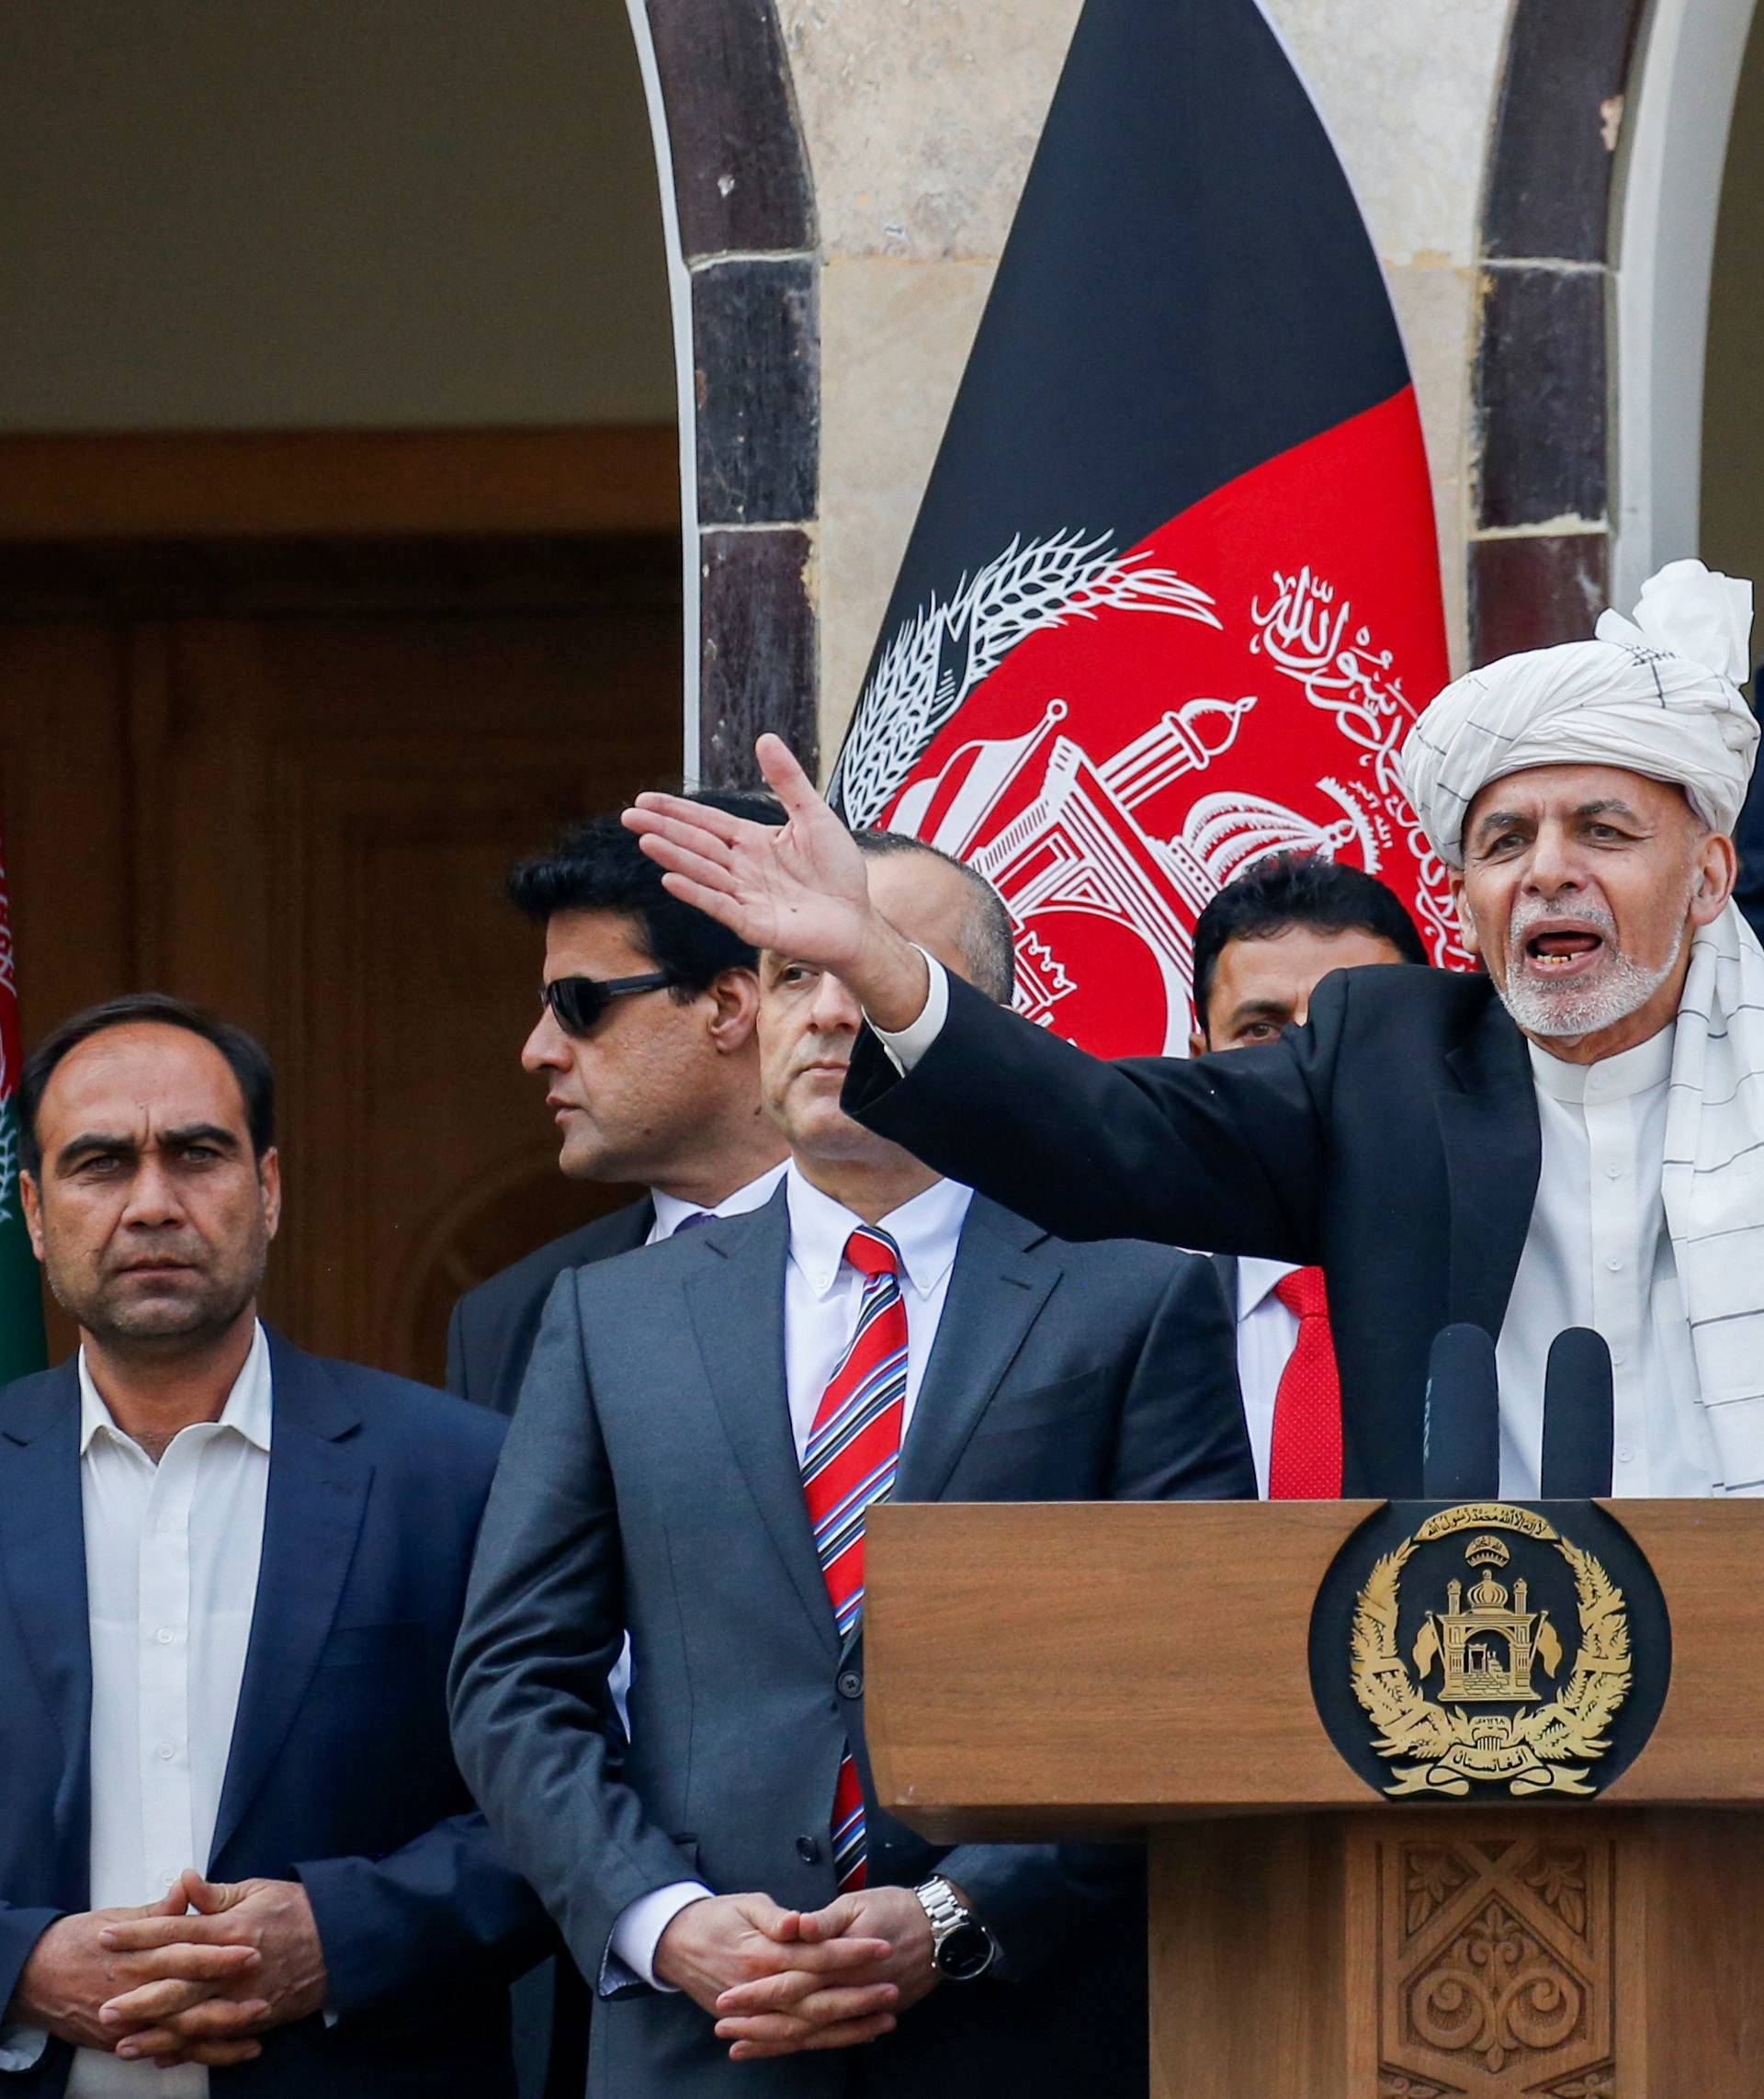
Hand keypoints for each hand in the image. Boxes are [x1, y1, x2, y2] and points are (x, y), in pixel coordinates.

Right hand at [10, 1884, 263, 2060]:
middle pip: (186, 1999)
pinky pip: (163, 2050)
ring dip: (218, 2035)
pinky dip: (193, 2054)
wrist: (35, 1977)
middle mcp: (134, 1990)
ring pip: (178, 2033)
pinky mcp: (121, 2042)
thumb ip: (160, 1910)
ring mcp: (127, 2022)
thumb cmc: (79, 1940)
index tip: (253, 1948)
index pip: (185, 1952)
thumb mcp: (118, 1916)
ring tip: (255, 2035)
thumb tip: (188, 1885)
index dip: (219, 1953)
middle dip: (226, 2002)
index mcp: (138, 1953)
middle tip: (265, 1999)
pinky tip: (222, 2054)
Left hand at [96, 1871, 325, 2064]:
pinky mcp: (255, 2018)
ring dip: (156, 2033)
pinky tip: (162, 2057)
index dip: (138, 1934)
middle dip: (138, 1997)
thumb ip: (216, 1894)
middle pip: (178, 1984)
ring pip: (193, 2020)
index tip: (106, 1936)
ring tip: (122, 2043)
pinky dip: (188, 2051)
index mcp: (232, 1928)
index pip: (176, 1931)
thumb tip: (182, 1881)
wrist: (343, 1942)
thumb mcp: (259, 1890)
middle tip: (103, 2007)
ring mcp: (244, 1997)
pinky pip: (216, 2039)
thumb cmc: (298, 1910)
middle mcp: (233, 1967)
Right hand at [624, 735, 930, 1029]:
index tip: (643, 799)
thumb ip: (788, 782)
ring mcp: (745, 896)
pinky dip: (697, 892)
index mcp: (753, 842)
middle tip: (628, 816)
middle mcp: (742, 868)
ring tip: (646, 839)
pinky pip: (720, 906)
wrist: (858, 919)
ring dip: (675, 856)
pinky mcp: (754, 925)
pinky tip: (671, 878)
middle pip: (697, 844)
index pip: (706, 822)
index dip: (676, 810)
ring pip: (704, 872)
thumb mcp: (815, 816)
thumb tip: (765, 738)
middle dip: (663, 829)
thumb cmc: (838, 871)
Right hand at [654, 1893, 897, 2058]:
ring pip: (808, 2028)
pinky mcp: (753, 2023)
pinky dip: (821, 2042)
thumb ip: (776, 1917)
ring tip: (884, 2022)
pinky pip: (791, 2039)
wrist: (675, 1943)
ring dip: (847, 2028)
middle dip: (857, 1998)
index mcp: (761, 1955)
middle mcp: (760, 1989)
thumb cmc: (717, 1916)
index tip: (882, 1946)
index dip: (850, 1952)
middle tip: (893, 1991)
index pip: (815, 1956)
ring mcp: (757, 2011)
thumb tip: (800, 1923)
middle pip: (816, 1999)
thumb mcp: (746, 1904)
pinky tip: (851, 2038)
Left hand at [714, 1884, 940, 2061]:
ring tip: (739, 2047)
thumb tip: (794, 1925)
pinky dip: (805, 2044)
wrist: (941, 1931)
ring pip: (811, 2033)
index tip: (726, 1999)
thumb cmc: (896, 1908)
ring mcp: (858, 2006)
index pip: (791, 1980)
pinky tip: (783, 2048)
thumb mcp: (858, 1903)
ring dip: (773, 2041)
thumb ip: (824, 1921)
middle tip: (722, 2030)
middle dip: (757, 2024)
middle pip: (795, 2014)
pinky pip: (832, 2037)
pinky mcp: (868, 2014)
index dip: (758, 1992)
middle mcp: (847, 1989)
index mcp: (840, 1959)